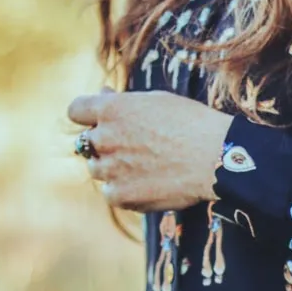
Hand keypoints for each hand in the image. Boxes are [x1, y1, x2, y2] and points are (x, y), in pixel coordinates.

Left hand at [67, 88, 235, 211]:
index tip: (100, 121)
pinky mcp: (120, 195)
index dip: (87, 116)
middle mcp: (104, 138)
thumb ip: (124, 102)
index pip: (76, 110)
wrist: (215, 158)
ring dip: (113, 168)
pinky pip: (110, 193)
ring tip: (145, 166)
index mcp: (111, 110)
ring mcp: (110, 169)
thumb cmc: (191, 124)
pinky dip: (124, 190)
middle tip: (135, 147)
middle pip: (87, 143)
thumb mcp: (156, 101)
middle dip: (105, 143)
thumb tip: (102, 95)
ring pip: (97, 169)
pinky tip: (148, 184)